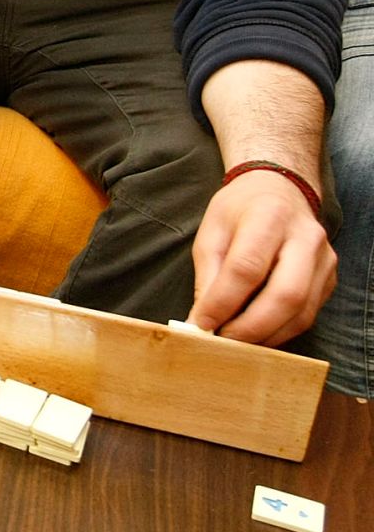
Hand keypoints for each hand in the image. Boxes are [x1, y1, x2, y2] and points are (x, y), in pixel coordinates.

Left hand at [189, 169, 334, 343]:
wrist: (278, 190)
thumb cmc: (239, 210)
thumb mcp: (212, 231)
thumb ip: (207, 276)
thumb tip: (201, 321)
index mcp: (269, 216)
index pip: (247, 268)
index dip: (223, 302)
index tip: (202, 324)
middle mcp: (305, 237)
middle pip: (285, 295)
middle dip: (250, 327)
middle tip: (221, 340)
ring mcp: (324, 259)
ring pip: (301, 312)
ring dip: (265, 335)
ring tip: (235, 341)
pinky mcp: (329, 278)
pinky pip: (308, 315)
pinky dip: (280, 331)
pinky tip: (257, 332)